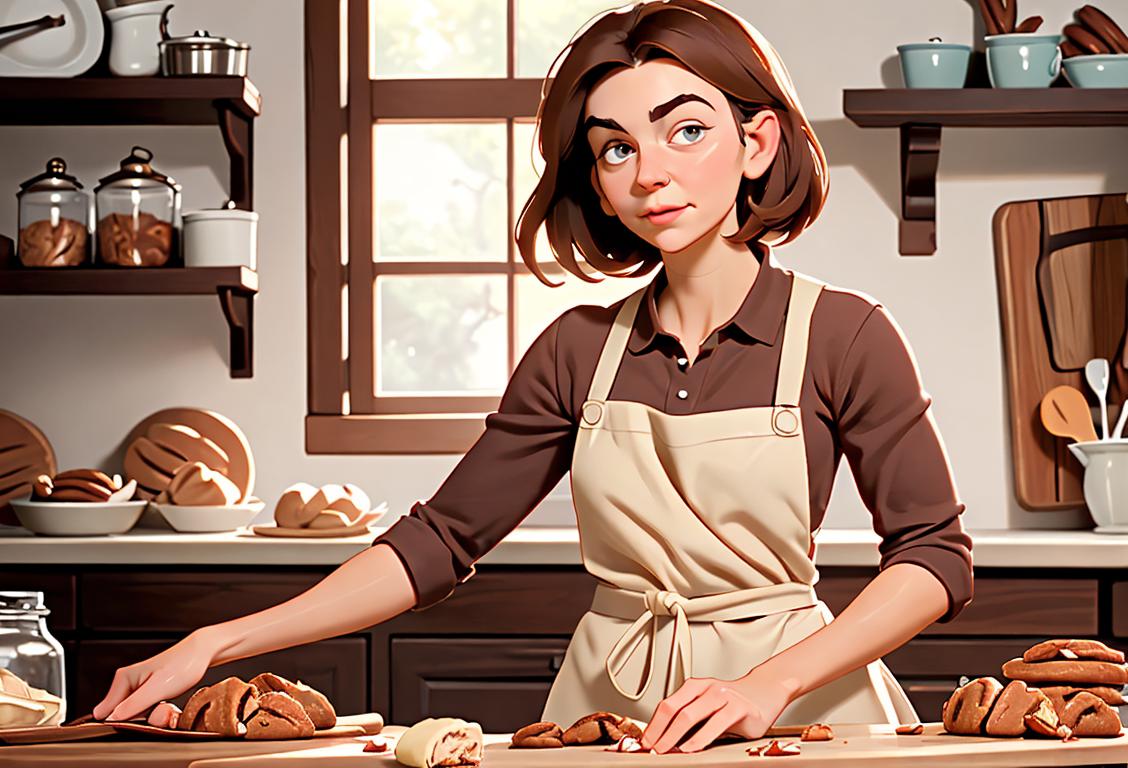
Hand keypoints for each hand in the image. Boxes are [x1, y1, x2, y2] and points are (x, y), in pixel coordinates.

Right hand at [92, 628, 219, 721]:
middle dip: (142, 720)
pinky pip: (148, 713)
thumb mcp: (158, 688)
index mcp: (123, 679)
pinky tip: (169, 705)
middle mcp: (127, 683)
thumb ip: (134, 704)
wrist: (202, 654)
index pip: (105, 713)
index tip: (142, 717)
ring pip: (137, 717)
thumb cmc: (184, 664)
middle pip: (123, 717)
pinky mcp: (148, 694)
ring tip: (168, 705)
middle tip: (162, 709)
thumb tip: (111, 718)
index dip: (123, 722)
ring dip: (154, 717)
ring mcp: (137, 689)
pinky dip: (159, 713)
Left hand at [640, 671, 798, 753]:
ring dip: (674, 735)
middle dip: (659, 732)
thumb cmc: (732, 703)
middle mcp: (706, 688)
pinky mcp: (738, 707)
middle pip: (675, 710)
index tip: (645, 741)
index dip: (653, 725)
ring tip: (666, 749)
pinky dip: (699, 737)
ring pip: (691, 714)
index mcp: (694, 687)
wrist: (764, 693)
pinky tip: (691, 747)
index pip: (667, 705)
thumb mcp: (706, 707)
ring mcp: (722, 695)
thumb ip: (689, 718)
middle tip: (652, 748)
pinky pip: (715, 723)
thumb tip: (663, 739)